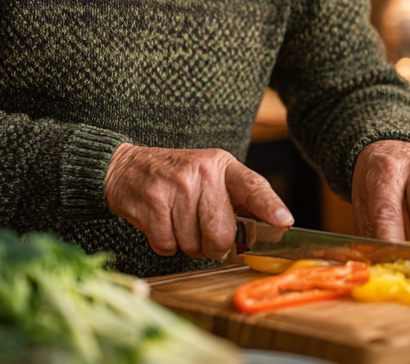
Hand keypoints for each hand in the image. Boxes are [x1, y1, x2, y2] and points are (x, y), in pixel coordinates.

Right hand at [105, 143, 292, 258]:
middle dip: (214, 246)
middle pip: (222, 232)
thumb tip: (266, 231)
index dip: (270, 206)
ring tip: (177, 222)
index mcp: (221, 165)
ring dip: (186, 244)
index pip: (253, 186)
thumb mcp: (208, 176)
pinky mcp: (152, 203)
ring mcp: (176, 187)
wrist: (125, 168)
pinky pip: (169, 246)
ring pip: (193, 245)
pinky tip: (160, 223)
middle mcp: (201, 172)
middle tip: (203, 234)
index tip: (284, 222)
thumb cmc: (175, 179)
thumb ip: (236, 199)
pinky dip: (164, 243)